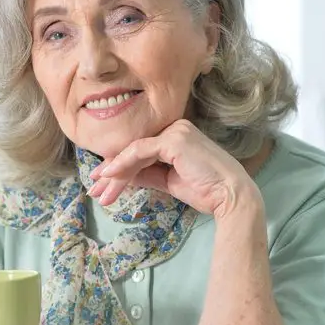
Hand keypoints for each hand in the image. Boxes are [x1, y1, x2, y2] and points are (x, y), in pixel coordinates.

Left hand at [88, 120, 262, 219]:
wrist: (230, 196)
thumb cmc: (205, 190)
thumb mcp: (167, 181)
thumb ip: (145, 175)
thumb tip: (119, 176)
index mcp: (176, 136)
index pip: (140, 150)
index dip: (118, 167)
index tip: (101, 184)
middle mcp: (175, 128)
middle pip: (134, 150)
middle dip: (112, 172)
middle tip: (93, 189)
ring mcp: (175, 131)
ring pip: (134, 152)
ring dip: (114, 173)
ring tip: (98, 191)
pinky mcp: (173, 139)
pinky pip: (140, 151)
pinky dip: (122, 163)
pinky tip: (109, 175)